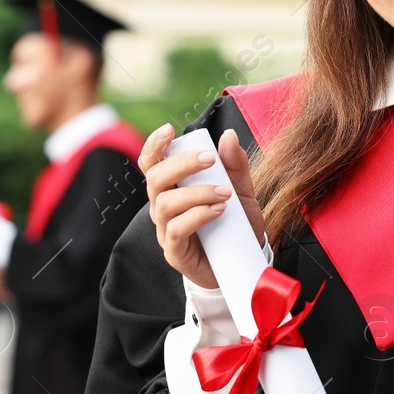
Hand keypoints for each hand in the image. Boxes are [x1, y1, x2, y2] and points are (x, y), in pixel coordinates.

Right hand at [138, 124, 264, 289]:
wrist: (241, 263)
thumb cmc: (234, 224)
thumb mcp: (241, 190)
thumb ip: (235, 165)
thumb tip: (228, 135)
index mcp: (172, 187)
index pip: (152, 163)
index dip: (154, 145)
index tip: (169, 130)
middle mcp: (162, 206)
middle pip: (155, 178)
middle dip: (181, 164)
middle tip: (210, 159)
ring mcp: (165, 230)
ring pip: (164, 203)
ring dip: (196, 193)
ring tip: (224, 193)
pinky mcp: (174, 251)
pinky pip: (176, 229)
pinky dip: (197, 215)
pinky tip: (218, 210)